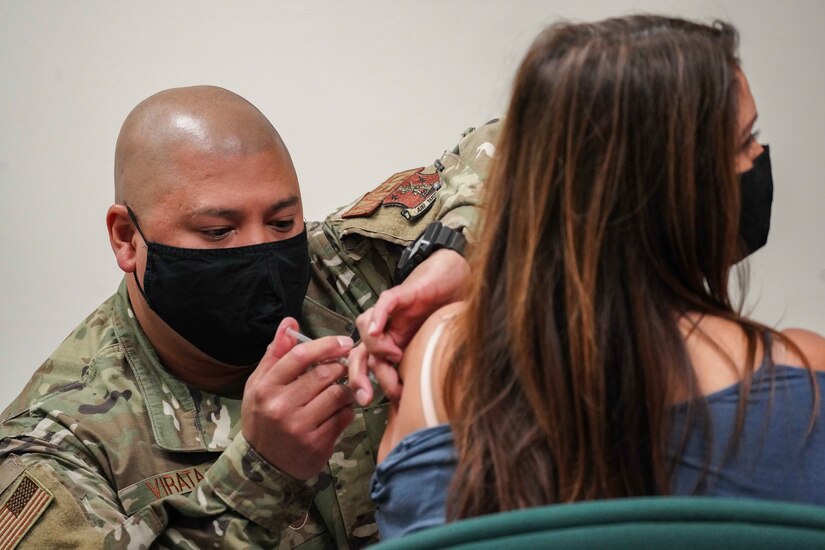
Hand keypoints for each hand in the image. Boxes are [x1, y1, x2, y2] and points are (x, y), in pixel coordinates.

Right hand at [241, 317, 354, 479]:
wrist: (263, 466)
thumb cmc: (263, 418)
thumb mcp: (260, 384)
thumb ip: (276, 353)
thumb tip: (290, 321)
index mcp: (264, 388)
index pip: (299, 356)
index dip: (326, 345)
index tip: (344, 342)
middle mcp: (280, 406)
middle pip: (324, 374)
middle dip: (341, 366)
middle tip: (345, 367)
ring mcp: (299, 427)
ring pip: (338, 394)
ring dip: (347, 388)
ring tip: (342, 388)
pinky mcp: (317, 444)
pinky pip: (344, 416)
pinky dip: (347, 409)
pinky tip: (340, 409)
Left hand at [349, 248, 468, 405]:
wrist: (457, 281)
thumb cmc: (445, 316)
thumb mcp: (433, 352)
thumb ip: (419, 373)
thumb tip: (416, 404)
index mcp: (391, 347)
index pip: (369, 368)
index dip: (370, 386)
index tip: (378, 404)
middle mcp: (386, 330)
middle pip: (358, 352)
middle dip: (357, 376)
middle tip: (365, 397)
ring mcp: (392, 313)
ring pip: (365, 328)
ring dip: (376, 347)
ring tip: (396, 355)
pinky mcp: (403, 294)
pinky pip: (384, 303)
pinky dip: (378, 315)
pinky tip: (378, 329)